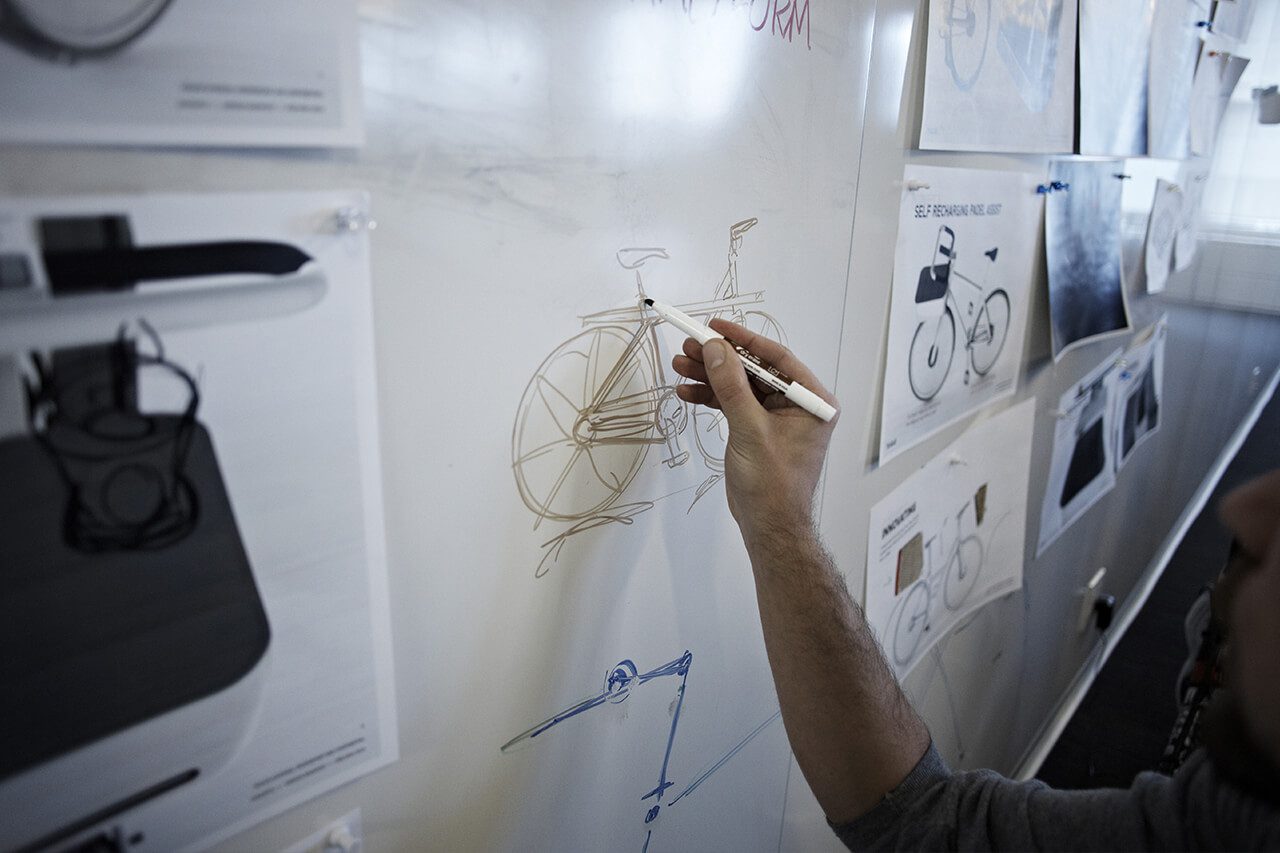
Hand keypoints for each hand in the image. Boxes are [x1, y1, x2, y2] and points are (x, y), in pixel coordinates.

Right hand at [672, 318, 838, 545]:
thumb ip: (732, 386)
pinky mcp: (757, 430)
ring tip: (680, 367)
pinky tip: (687, 392)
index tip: (715, 327)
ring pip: (740, 386)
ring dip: (710, 377)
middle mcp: (798, 406)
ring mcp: (776, 418)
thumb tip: (717, 348)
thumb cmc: (772, 484)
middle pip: (754, 370)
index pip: (777, 359)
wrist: (768, 526)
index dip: (744, 341)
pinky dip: (711, 398)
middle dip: (720, 359)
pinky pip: (734, 404)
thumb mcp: (750, 430)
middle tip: (689, 347)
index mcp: (812, 401)